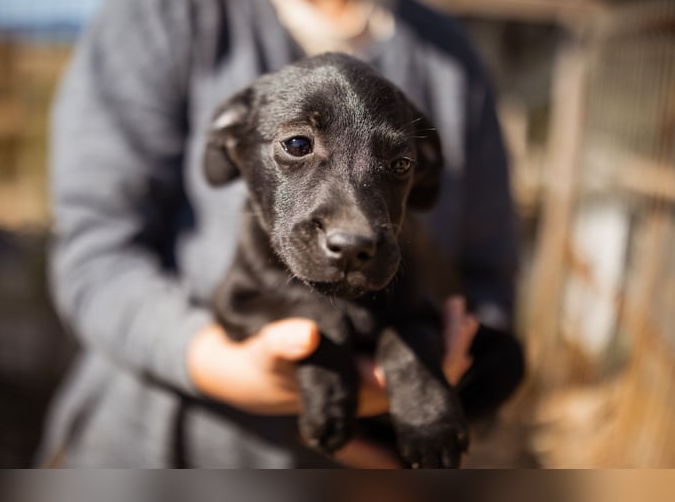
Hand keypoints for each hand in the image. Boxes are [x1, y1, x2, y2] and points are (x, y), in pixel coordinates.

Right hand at [187, 299, 478, 466]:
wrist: (245, 381)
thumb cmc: (255, 366)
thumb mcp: (263, 352)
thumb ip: (280, 344)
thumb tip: (306, 335)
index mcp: (353, 391)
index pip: (412, 377)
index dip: (443, 353)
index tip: (459, 319)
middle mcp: (367, 396)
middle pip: (424, 379)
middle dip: (450, 348)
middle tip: (464, 313)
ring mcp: (366, 391)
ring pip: (416, 374)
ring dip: (439, 346)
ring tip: (458, 313)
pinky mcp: (360, 379)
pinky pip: (401, 367)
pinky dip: (421, 346)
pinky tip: (432, 323)